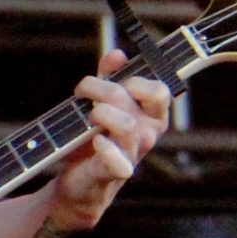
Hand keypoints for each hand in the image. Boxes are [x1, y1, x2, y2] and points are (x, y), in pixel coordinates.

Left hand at [48, 47, 171, 233]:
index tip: (108, 82)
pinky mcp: (116, 172)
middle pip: (132, 96)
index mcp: (150, 115)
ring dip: (98, 114)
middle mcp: (148, 133)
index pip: (159, 89)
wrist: (77, 183)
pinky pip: (118, 159)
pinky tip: (94, 142)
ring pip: (125, 123)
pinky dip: (104, 148)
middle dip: (102, 88)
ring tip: (87, 119)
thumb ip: (109, 78)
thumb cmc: (92, 141)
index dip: (132, 79)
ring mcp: (134, 153)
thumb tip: (117, 55)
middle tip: (84, 95)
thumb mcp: (100, 104)